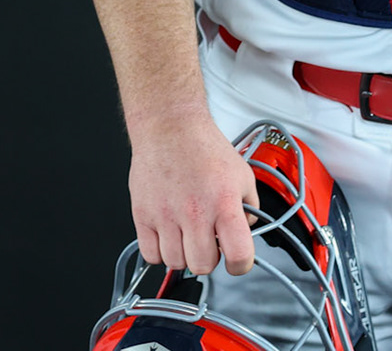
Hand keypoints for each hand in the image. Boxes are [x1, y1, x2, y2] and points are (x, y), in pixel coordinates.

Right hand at [128, 110, 259, 276]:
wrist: (169, 126)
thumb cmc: (202, 146)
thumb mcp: (241, 174)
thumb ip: (249, 207)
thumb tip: (244, 230)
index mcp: (224, 203)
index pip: (239, 255)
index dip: (240, 265)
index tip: (236, 261)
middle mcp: (194, 212)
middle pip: (203, 265)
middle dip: (208, 258)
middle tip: (207, 242)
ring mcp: (166, 215)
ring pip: (175, 262)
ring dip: (183, 253)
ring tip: (185, 233)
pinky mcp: (143, 214)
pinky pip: (150, 254)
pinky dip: (159, 251)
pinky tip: (167, 234)